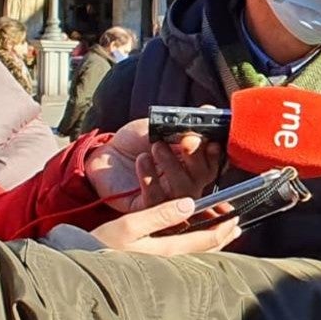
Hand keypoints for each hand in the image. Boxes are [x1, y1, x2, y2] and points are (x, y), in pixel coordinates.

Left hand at [86, 118, 221, 212]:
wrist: (105, 155)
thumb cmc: (135, 141)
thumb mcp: (159, 126)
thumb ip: (182, 123)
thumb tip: (208, 112)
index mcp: (193, 162)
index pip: (214, 161)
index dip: (215, 153)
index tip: (209, 140)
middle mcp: (186, 181)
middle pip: (203, 176)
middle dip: (196, 157)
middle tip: (186, 141)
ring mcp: (168, 196)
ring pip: (183, 190)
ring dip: (173, 165)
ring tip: (156, 147)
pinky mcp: (147, 207)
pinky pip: (157, 200)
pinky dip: (151, 179)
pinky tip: (142, 161)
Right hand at [90, 198, 239, 254]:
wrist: (77, 267)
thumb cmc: (99, 246)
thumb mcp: (129, 225)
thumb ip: (160, 214)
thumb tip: (190, 203)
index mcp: (168, 251)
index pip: (208, 239)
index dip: (225, 227)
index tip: (235, 216)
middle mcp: (171, 263)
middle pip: (208, 250)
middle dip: (224, 235)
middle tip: (235, 223)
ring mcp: (164, 268)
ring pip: (198, 255)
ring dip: (213, 241)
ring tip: (223, 231)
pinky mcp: (155, 268)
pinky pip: (185, 257)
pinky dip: (197, 246)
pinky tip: (196, 239)